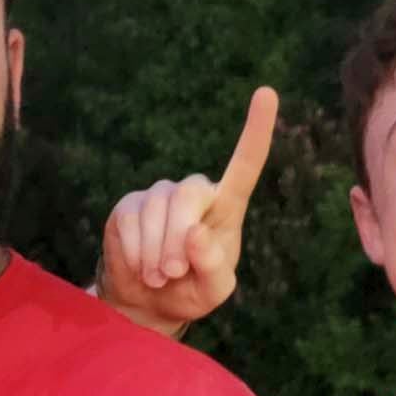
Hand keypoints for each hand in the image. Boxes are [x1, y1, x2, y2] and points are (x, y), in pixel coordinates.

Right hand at [99, 88, 276, 330]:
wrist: (149, 302)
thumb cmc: (191, 291)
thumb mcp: (214, 291)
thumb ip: (213, 266)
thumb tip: (194, 232)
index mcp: (226, 207)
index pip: (245, 165)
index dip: (256, 130)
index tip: (267, 93)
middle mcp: (194, 193)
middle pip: (188, 196)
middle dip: (177, 240)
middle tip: (173, 272)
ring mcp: (159, 196)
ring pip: (155, 211)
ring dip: (155, 253)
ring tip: (158, 276)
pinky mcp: (128, 206)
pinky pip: (129, 222)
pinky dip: (134, 252)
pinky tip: (140, 267)